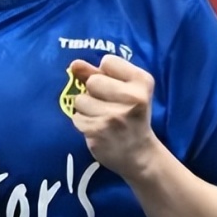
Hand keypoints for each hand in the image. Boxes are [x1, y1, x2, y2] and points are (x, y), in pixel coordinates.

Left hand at [69, 55, 160, 179]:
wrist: (139, 154)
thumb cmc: (131, 116)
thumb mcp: (125, 90)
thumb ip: (98, 73)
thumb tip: (74, 64)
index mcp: (142, 81)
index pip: (108, 61)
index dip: (107, 74)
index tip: (117, 88)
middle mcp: (132, 98)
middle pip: (92, 81)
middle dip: (95, 92)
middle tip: (109, 106)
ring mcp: (114, 116)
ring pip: (80, 100)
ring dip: (87, 109)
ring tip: (103, 118)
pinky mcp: (98, 132)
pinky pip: (77, 117)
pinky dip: (84, 123)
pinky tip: (98, 129)